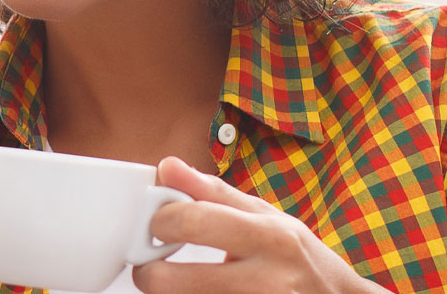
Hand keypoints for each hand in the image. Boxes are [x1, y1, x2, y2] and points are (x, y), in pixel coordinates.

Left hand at [132, 157, 387, 293]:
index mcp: (267, 237)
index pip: (190, 223)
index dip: (158, 221)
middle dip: (148, 273)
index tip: (157, 225)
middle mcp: (264, 280)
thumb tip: (167, 166)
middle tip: (154, 266)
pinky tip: (204, 291)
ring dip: (172, 293)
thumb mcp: (265, 216)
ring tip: (183, 282)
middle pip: (168, 282)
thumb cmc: (297, 256)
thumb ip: (211, 192)